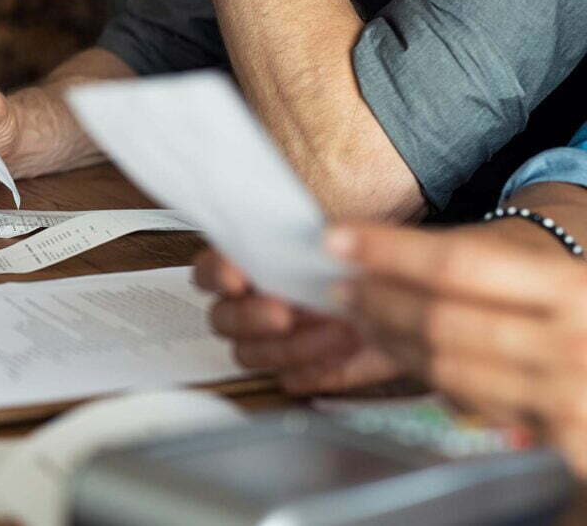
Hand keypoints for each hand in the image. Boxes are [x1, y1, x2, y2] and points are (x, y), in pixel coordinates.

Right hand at [194, 249, 403, 394]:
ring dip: (291, 345)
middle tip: (284, 313)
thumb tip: (316, 239)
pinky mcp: (300, 370)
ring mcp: (271, 341)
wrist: (405, 291)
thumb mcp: (345, 234)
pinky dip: (317, 368)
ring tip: (337, 328)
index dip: (217, 274)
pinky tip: (345, 350)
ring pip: (251, 355)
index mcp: (249, 264)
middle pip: (222, 320)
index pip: (209, 271)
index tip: (237, 277)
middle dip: (251, 318)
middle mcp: (251, 305)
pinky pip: (291, 380)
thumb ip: (319, 236)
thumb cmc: (366, 259)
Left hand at [329, 223, 586, 475]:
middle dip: (378, 302)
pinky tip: (404, 353)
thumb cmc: (572, 293)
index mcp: (570, 287)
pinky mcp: (561, 440)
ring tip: (362, 318)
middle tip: (342, 287)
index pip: (458, 264)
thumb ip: (470, 259)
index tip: (336, 240)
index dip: (388, 251)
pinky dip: (426, 375)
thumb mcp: (542, 262)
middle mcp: (573, 343)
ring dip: (389, 341)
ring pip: (445, 368)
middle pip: (441, 322)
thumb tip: (375, 255)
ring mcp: (569, 397)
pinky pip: (468, 404)